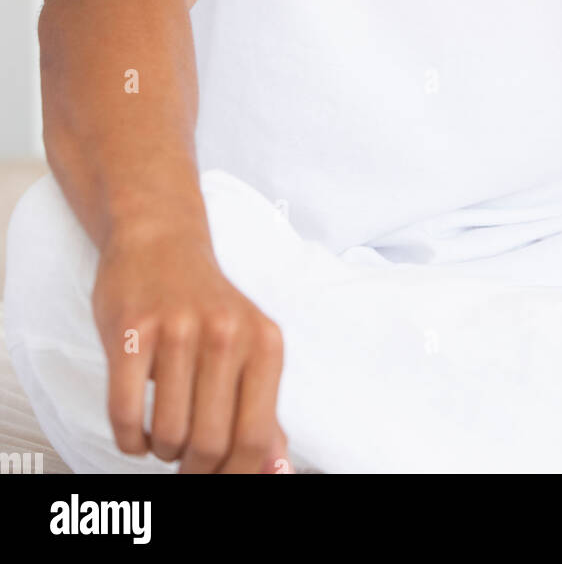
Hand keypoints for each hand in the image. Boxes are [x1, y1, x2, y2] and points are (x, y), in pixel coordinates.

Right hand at [92, 229, 294, 473]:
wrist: (160, 239)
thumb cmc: (206, 304)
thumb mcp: (250, 347)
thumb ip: (264, 409)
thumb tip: (280, 470)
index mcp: (265, 342)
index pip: (256, 438)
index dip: (235, 474)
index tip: (217, 477)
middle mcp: (226, 333)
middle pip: (211, 444)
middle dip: (195, 469)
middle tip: (185, 461)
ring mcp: (177, 329)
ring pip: (168, 434)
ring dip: (162, 451)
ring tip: (163, 435)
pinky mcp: (131, 330)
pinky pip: (125, 415)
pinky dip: (129, 440)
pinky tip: (136, 431)